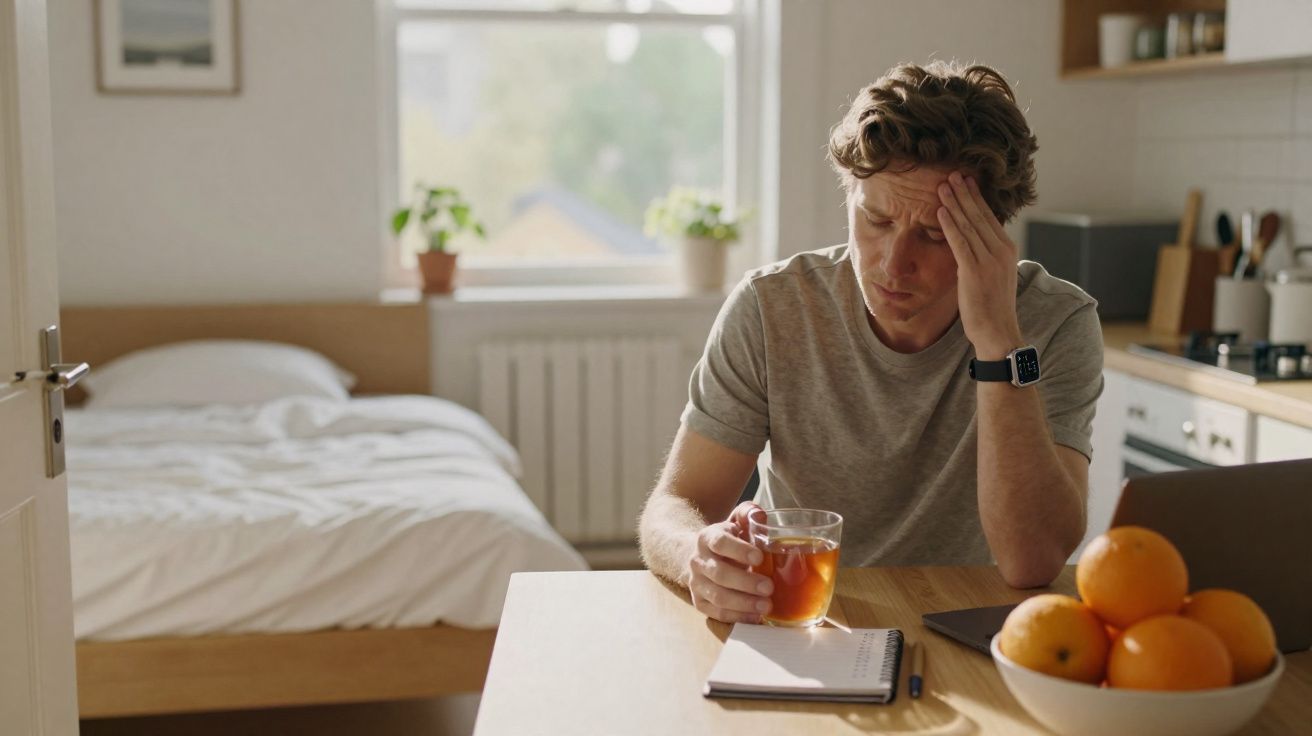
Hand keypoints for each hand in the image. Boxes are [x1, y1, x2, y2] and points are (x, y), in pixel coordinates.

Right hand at [687, 501, 773, 623]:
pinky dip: (738, 616)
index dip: (739, 551)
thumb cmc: (727, 540)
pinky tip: (755, 616)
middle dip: (746, 582)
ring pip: (718, 596)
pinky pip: (717, 613)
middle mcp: (698, 561)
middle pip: (719, 574)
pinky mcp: (699, 602)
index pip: (720, 543)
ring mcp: (697, 583)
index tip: (759, 557)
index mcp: (707, 538)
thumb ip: (748, 514)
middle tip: (769, 587)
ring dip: (743, 602)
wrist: (697, 556)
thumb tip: (759, 515)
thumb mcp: (735, 522)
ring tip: (767, 605)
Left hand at [936, 171, 1022, 359]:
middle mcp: (1001, 251)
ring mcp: (989, 261)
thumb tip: (972, 242)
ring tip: (943, 185)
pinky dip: (950, 225)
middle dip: (965, 193)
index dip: (976, 198)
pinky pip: (960, 243)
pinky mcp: (975, 271)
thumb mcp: (993, 275)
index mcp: (1007, 249)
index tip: (966, 181)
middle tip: (953, 173)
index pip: (989, 217)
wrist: (998, 332)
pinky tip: (941, 211)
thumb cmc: (991, 306)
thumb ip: (985, 256)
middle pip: (980, 215)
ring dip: (955, 203)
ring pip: (969, 225)